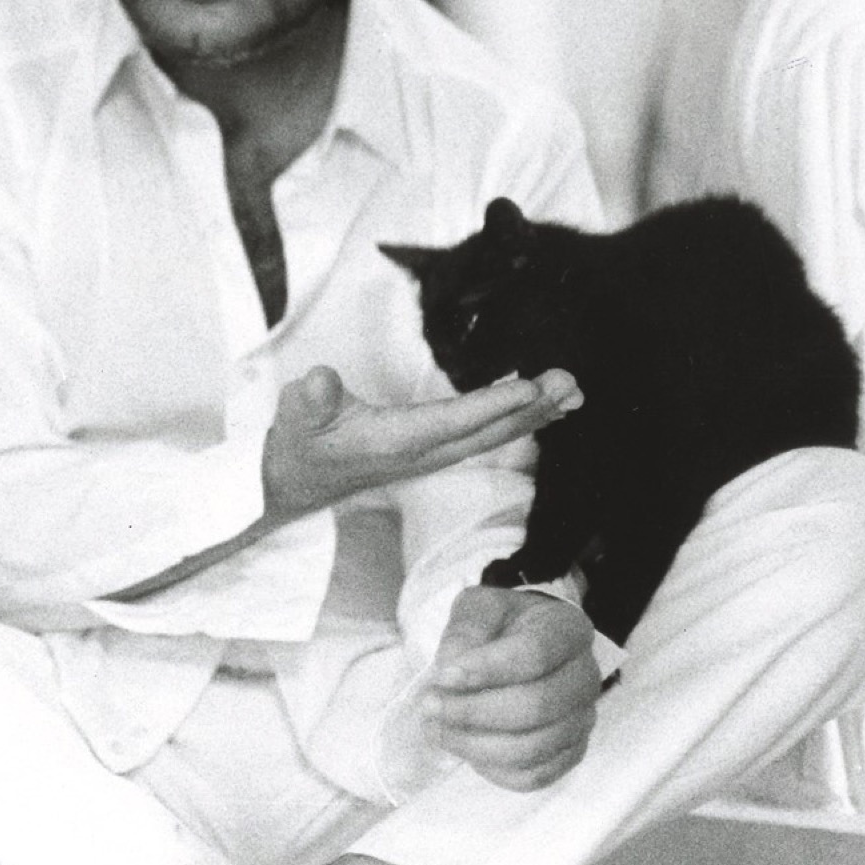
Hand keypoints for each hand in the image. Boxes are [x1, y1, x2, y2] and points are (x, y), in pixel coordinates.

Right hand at [262, 366, 581, 524]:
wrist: (292, 483)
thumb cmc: (298, 442)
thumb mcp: (295, 415)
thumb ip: (310, 400)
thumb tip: (321, 381)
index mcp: (393, 443)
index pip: (452, 423)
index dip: (493, 405)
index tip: (532, 388)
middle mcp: (420, 455)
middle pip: (486, 434)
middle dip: (530, 410)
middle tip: (570, 384)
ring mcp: (429, 458)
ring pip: (490, 438)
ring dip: (532, 417)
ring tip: (572, 395)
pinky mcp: (432, 454)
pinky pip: (483, 438)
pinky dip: (516, 422)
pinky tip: (542, 410)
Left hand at [425, 585, 599, 790]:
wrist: (523, 645)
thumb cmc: (501, 625)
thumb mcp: (479, 607)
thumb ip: (467, 628)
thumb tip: (453, 668)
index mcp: (568, 630)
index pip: (534, 653)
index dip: (486, 669)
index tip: (442, 676)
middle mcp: (586, 676)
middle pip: (535, 706)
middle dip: (473, 712)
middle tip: (429, 707)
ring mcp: (582, 719)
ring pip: (532, 748)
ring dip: (475, 745)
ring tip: (437, 729)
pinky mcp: (570, 752)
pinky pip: (534, 775)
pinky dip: (494, 770)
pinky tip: (465, 749)